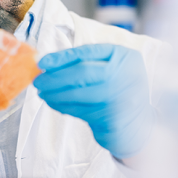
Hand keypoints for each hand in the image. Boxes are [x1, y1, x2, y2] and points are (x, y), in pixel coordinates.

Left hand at [33, 44, 154, 158]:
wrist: (139, 125)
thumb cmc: (120, 91)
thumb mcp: (114, 68)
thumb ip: (89, 61)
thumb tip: (50, 63)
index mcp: (125, 56)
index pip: (87, 53)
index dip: (61, 58)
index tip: (42, 62)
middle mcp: (124, 75)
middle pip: (81, 73)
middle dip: (55, 77)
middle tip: (38, 81)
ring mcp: (119, 98)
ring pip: (77, 93)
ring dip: (54, 93)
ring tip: (42, 92)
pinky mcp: (110, 118)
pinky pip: (78, 110)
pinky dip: (62, 105)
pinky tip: (53, 102)